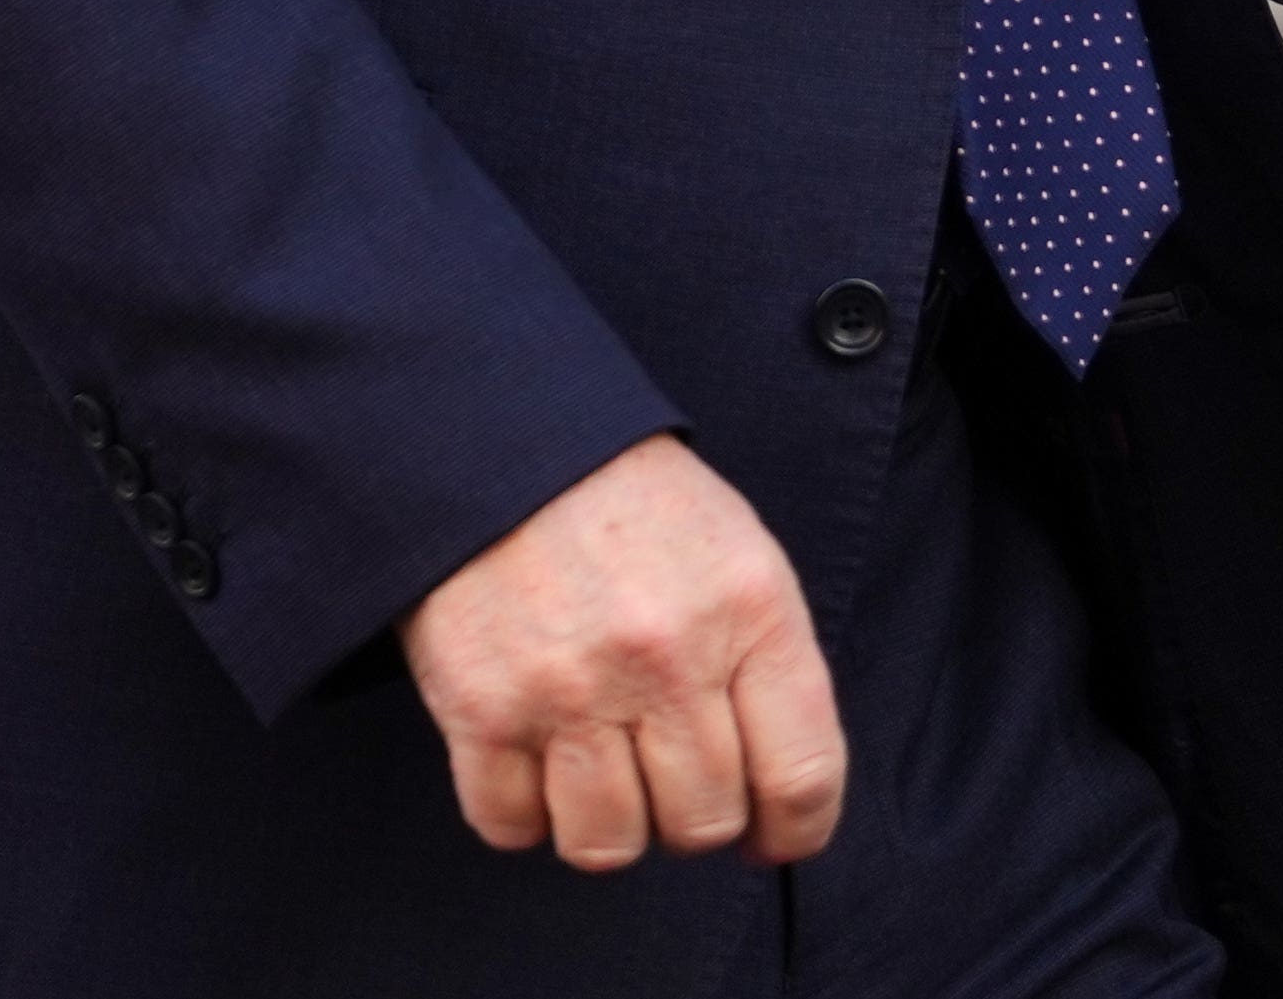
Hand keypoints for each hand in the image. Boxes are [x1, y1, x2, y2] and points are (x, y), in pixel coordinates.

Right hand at [401, 435, 845, 871]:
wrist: (501, 437)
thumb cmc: (632, 506)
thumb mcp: (738, 554)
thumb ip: (767, 667)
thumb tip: (777, 801)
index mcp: (749, 611)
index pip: (801, 777)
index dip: (793, 830)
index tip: (770, 836)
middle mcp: (666, 658)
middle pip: (703, 824)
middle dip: (691, 818)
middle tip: (667, 776)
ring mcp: (570, 689)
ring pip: (609, 845)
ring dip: (608, 824)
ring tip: (599, 771)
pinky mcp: (481, 708)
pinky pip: (511, 825)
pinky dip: (521, 813)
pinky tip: (532, 761)